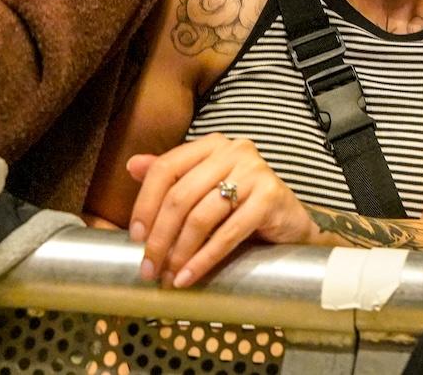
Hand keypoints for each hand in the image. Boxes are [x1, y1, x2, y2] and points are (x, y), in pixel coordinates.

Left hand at [127, 134, 315, 286]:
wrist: (290, 223)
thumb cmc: (242, 206)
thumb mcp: (204, 189)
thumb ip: (172, 177)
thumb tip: (132, 165)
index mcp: (212, 145)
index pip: (166, 168)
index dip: (144, 204)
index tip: (135, 237)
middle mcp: (234, 151)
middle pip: (180, 195)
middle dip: (159, 237)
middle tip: (148, 268)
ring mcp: (255, 172)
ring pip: (201, 216)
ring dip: (179, 253)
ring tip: (168, 276)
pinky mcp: (270, 197)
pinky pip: (227, 234)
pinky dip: (203, 260)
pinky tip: (189, 276)